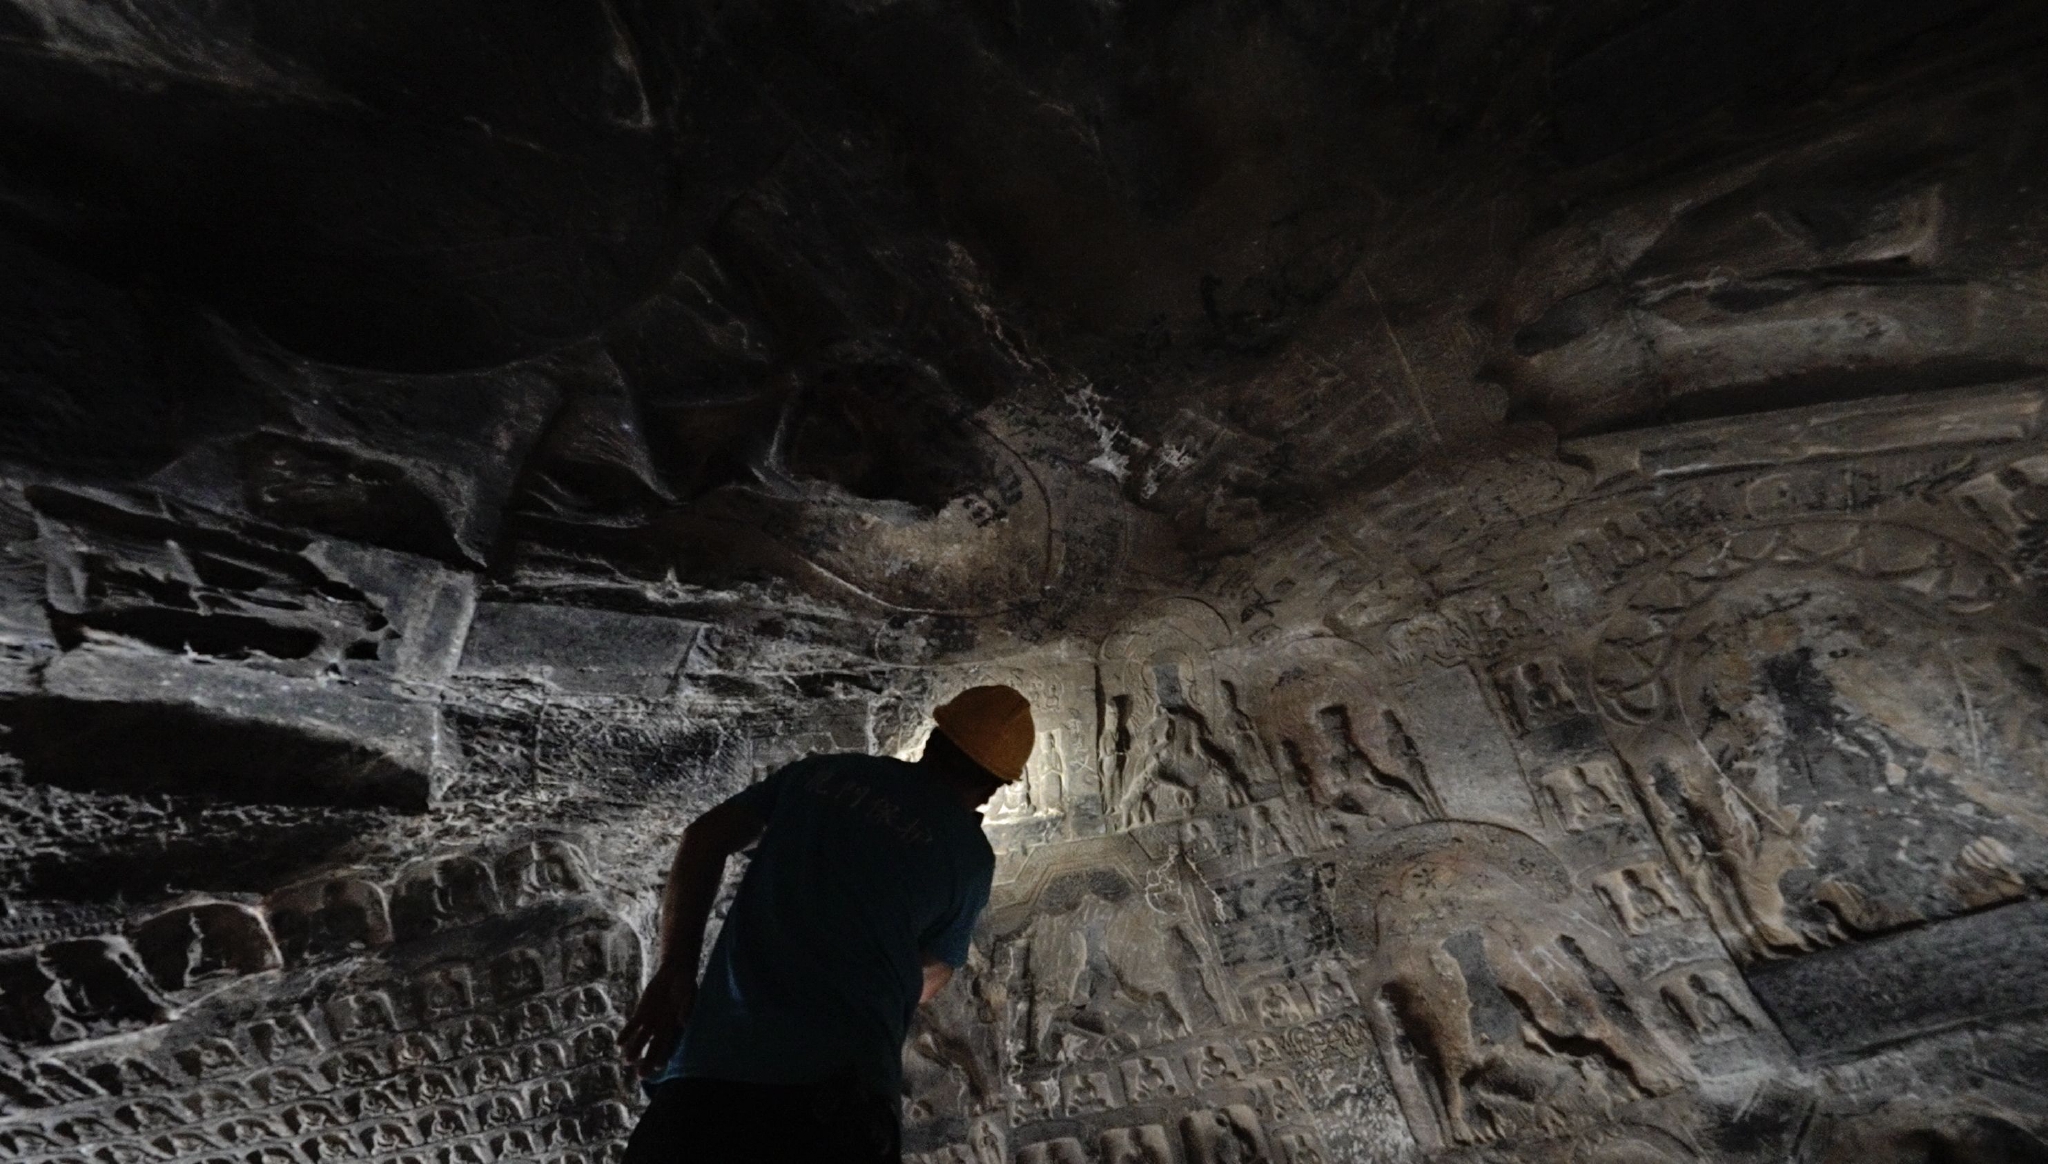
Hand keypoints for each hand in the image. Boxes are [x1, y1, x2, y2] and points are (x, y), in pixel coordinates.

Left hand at [619, 964, 697, 1078]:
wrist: (674, 971)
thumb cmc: (686, 984)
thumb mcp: (690, 994)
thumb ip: (687, 1008)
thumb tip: (683, 1023)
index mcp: (676, 1026)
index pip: (670, 1045)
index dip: (664, 1056)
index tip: (658, 1067)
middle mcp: (663, 1028)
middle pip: (654, 1048)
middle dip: (648, 1061)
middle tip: (641, 1076)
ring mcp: (651, 1021)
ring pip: (641, 1039)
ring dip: (634, 1050)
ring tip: (627, 1061)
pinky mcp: (642, 1012)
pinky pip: (633, 1026)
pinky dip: (626, 1034)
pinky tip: (618, 1043)